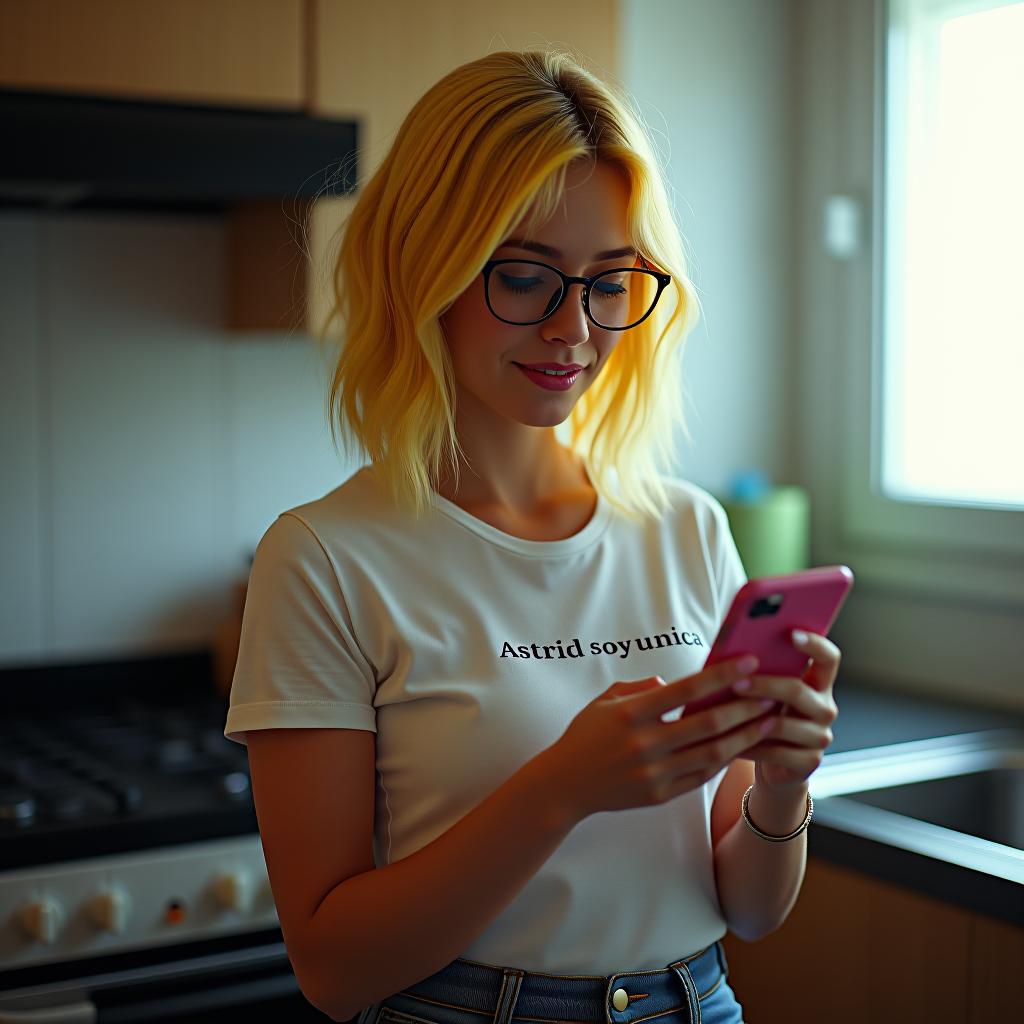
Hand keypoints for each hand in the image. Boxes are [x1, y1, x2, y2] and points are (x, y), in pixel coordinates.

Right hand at [538, 655, 783, 822]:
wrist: (564, 784)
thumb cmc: (585, 735)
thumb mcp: (605, 701)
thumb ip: (641, 688)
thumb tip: (673, 684)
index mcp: (631, 713)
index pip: (687, 689)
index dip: (722, 675)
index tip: (749, 661)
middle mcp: (646, 743)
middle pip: (708, 723)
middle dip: (745, 707)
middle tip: (772, 693)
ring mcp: (654, 771)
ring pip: (713, 753)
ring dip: (745, 736)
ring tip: (769, 721)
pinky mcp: (660, 794)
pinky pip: (701, 776)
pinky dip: (724, 761)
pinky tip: (741, 747)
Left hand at [732, 630, 840, 794]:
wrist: (774, 763)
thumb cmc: (763, 715)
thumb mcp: (765, 692)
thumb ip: (760, 671)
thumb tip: (731, 648)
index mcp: (818, 683)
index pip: (829, 658)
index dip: (815, 644)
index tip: (791, 633)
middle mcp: (825, 708)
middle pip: (799, 690)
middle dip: (764, 685)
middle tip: (736, 682)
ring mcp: (820, 737)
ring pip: (785, 724)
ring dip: (753, 719)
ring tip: (727, 714)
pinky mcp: (810, 762)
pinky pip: (777, 752)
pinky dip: (751, 746)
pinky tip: (730, 742)